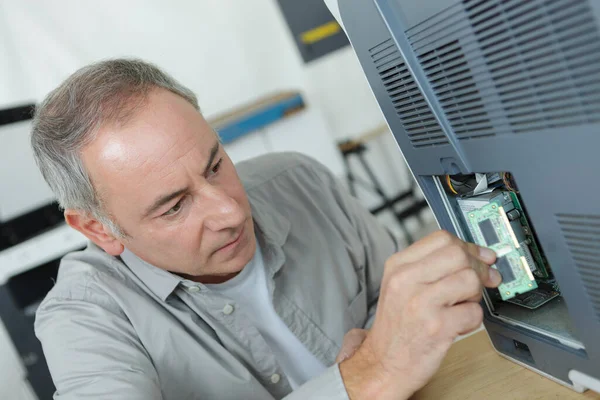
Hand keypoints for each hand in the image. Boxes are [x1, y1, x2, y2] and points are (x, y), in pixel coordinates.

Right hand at [339, 231, 500, 399]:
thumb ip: (431, 266)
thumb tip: (478, 256)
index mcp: (398, 266)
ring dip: (476, 294)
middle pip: (458, 254)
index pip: (442, 238)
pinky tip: (458, 324)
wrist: (383, 363)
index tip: (480, 257)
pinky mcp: (437, 327)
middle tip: (484, 280)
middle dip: (479, 267)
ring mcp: (421, 303)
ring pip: (470, 280)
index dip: (468, 247)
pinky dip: (473, 319)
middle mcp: (406, 280)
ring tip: (463, 305)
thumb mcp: (400, 285)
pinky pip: (474, 312)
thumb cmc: (397, 325)